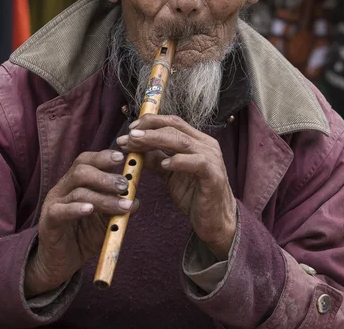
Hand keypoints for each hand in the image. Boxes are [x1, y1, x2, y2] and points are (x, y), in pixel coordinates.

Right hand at [24, 150, 138, 297]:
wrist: (59, 263)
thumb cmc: (83, 236)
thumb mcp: (104, 221)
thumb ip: (117, 209)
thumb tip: (136, 200)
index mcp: (74, 183)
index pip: (86, 161)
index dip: (103, 156)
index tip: (121, 157)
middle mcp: (62, 188)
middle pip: (81, 171)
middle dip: (105, 177)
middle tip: (125, 186)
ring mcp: (53, 204)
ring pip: (78, 192)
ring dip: (103, 198)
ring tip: (122, 206)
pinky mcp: (48, 222)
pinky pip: (60, 211)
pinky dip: (76, 209)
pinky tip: (89, 209)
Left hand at [117, 115, 236, 259]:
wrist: (215, 221)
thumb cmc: (194, 196)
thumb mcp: (170, 175)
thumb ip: (157, 160)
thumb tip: (136, 148)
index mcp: (197, 141)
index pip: (173, 122)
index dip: (151, 122)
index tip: (131, 129)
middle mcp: (206, 145)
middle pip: (175, 128)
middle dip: (149, 130)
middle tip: (128, 136)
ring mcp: (211, 158)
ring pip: (182, 141)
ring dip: (155, 140)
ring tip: (136, 144)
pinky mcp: (213, 175)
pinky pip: (196, 162)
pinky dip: (178, 161)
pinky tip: (163, 165)